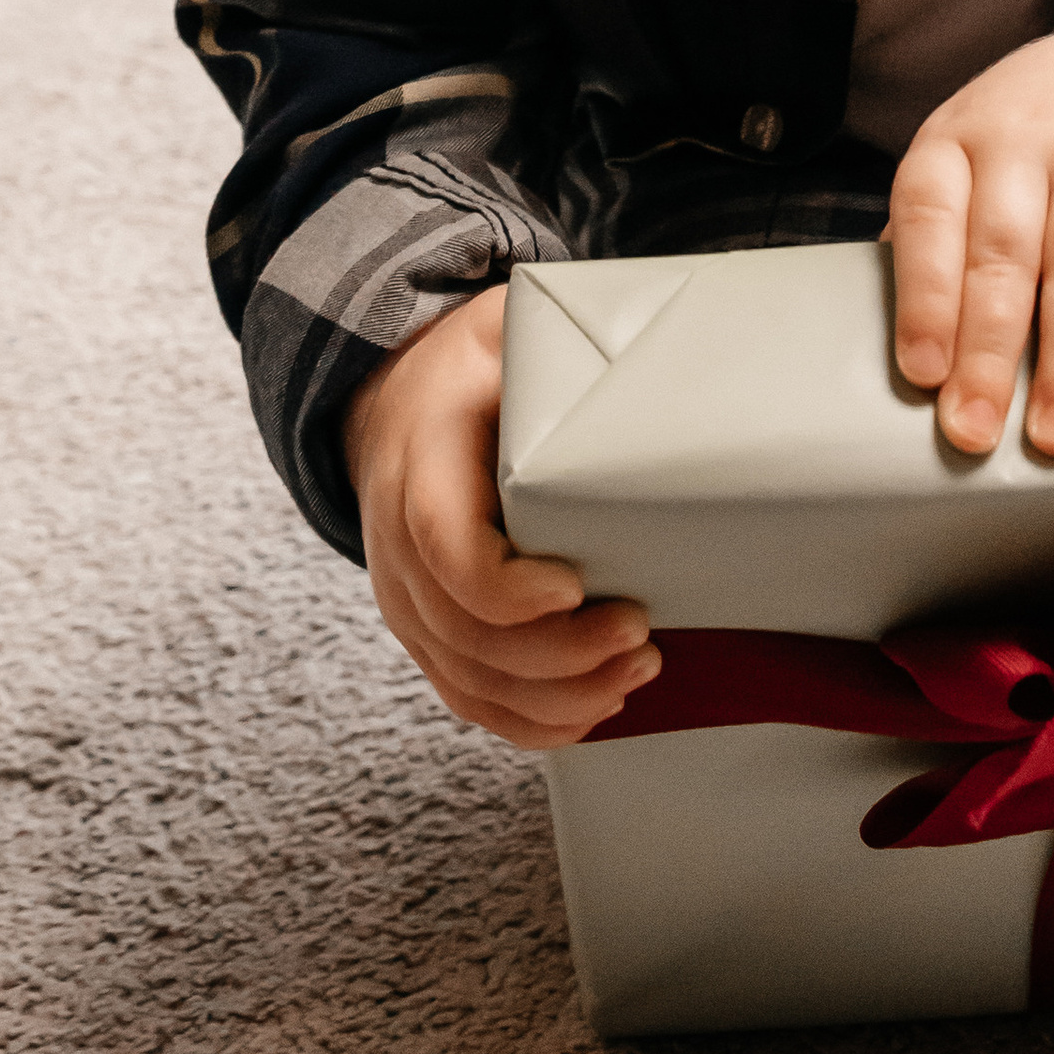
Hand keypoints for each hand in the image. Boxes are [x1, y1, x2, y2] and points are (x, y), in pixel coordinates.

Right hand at [341, 286, 659, 746]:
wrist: (397, 402)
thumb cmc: (473, 370)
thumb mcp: (503, 332)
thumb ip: (558, 346)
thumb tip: (656, 355)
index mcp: (418, 463)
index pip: (444, 546)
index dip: (507, 587)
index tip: (577, 584)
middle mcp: (398, 545)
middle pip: (467, 632)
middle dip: (561, 655)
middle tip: (641, 634)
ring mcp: (408, 600)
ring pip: (471, 681)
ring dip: (559, 696)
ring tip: (640, 669)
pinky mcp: (430, 633)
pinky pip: (470, 699)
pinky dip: (533, 721)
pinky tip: (595, 709)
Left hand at [887, 13, 1053, 463]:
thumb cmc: (1028, 143)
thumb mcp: (966, 161)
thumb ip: (936, 240)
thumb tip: (895, 351)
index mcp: (955, 141)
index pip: (928, 215)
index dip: (924, 297)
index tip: (923, 376)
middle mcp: (1025, 139)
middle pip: (1002, 252)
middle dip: (989, 352)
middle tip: (976, 434)